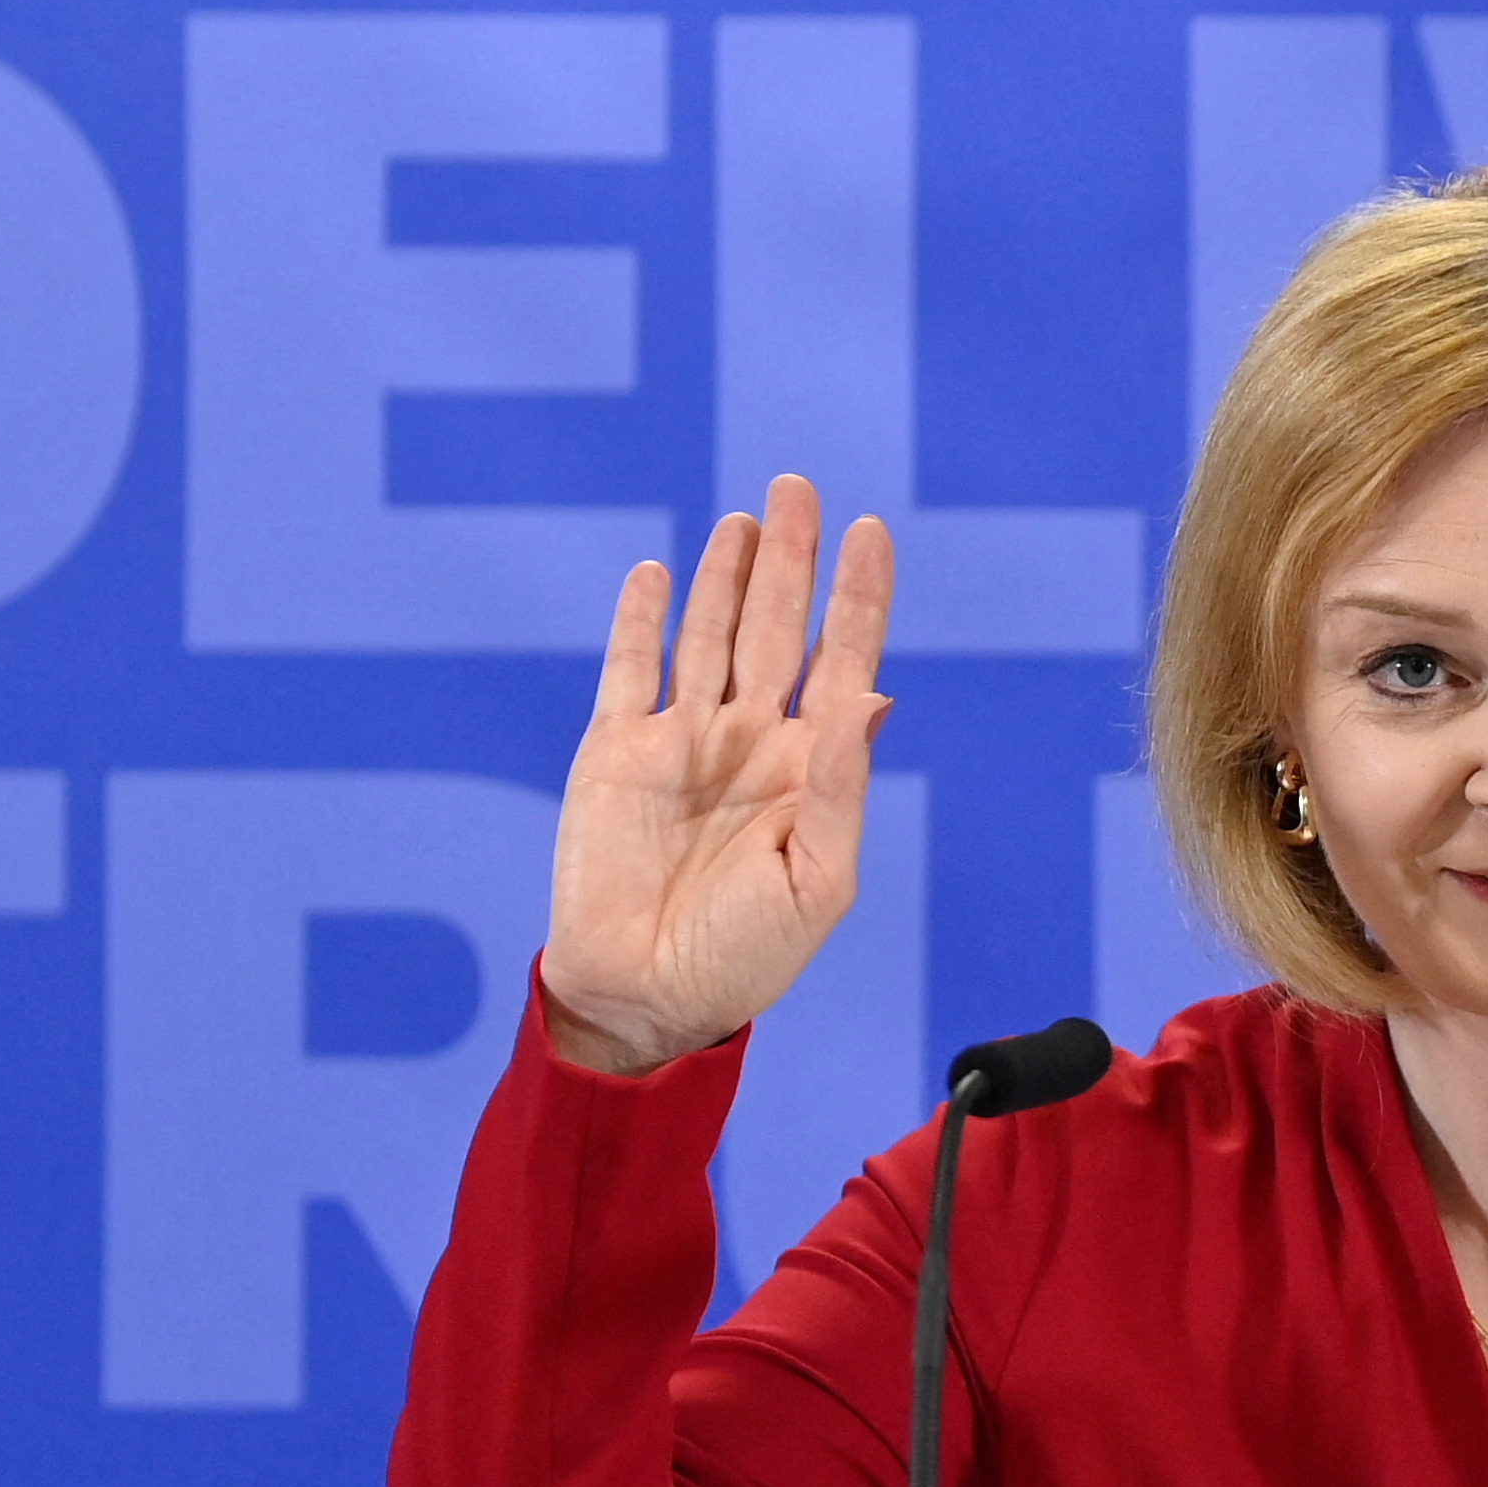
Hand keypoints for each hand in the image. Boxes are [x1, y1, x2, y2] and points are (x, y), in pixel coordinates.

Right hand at [537, 476, 896, 1072]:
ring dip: (728, 576)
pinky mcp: (616, 750)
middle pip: (776, 628)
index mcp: (811, 771)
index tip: (871, 532)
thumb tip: (870, 697)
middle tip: (800, 488)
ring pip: (709, 635)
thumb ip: (840, 788)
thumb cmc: (745, 957)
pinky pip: (630, 669)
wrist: (646, 998)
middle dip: (792, 560)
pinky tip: (660, 574)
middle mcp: (751, 742)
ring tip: (750, 518)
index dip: (858, 598)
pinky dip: (641, 620)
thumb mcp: (815, 880)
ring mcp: (683, 741)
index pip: (842, 661)